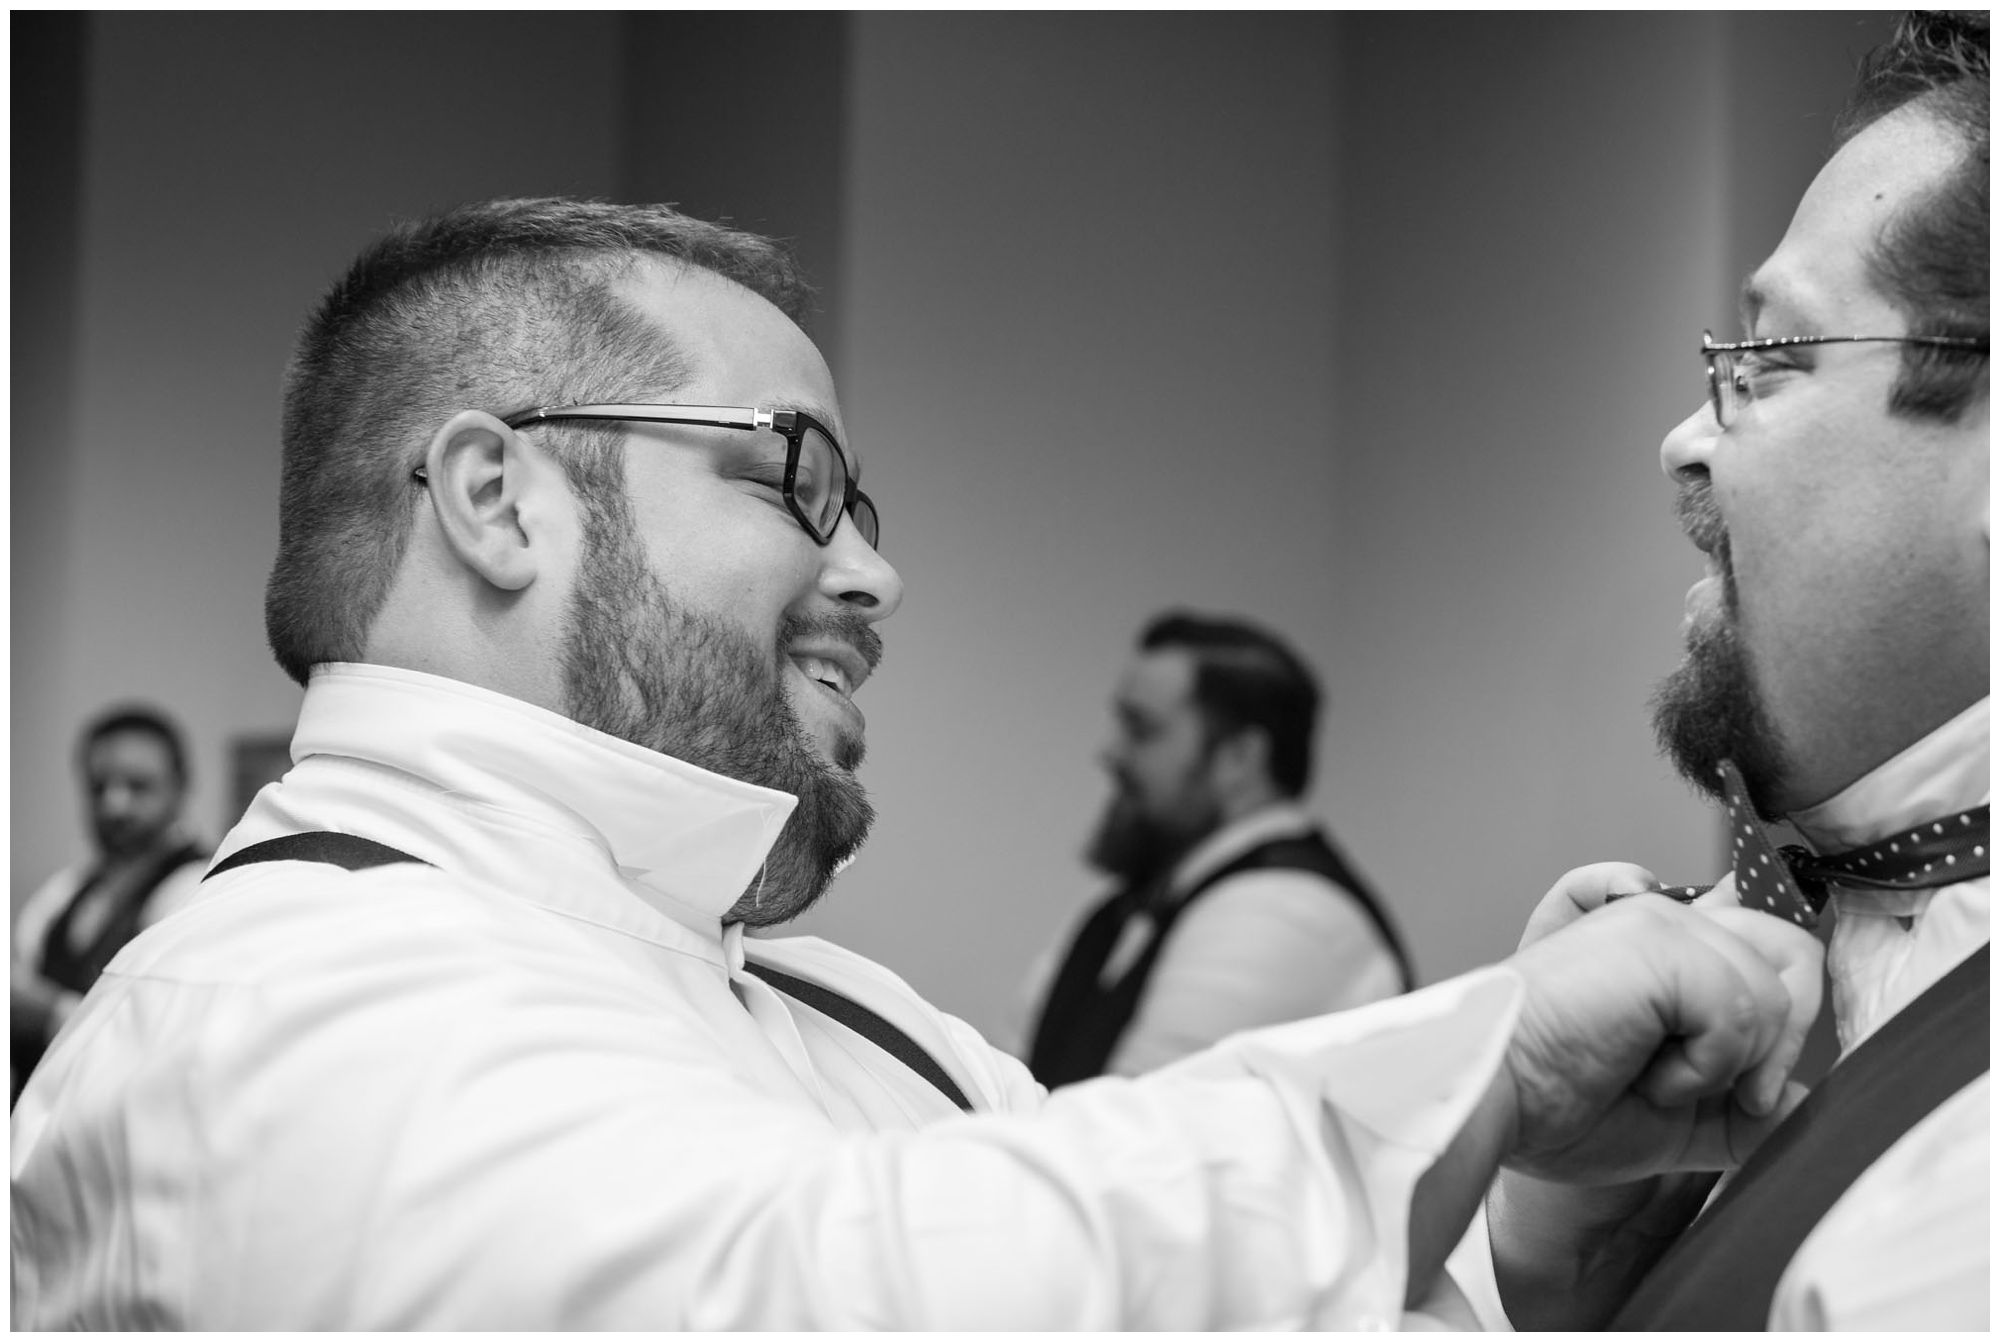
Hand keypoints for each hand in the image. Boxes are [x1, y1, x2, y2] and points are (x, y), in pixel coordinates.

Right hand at [1500, 877, 1821, 1181]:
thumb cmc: (1556, 1108)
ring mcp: (1661, 921)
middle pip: (1794, 950)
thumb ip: (1743, 1109)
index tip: (1756, 1077)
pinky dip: (1706, 1065)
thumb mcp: (1677, 1121)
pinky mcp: (1657, 940)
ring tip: (1660, 1083)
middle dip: (1782, 1041)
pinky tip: (1646, 1075)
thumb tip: (1809, 1103)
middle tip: (1735, 1095)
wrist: (1494, 1104)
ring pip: (1776, 988)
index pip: (1769, 934)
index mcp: (1665, 947)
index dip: (1786, 1000)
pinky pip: (1744, 1007)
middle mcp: (1666, 917)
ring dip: (1732, 1063)